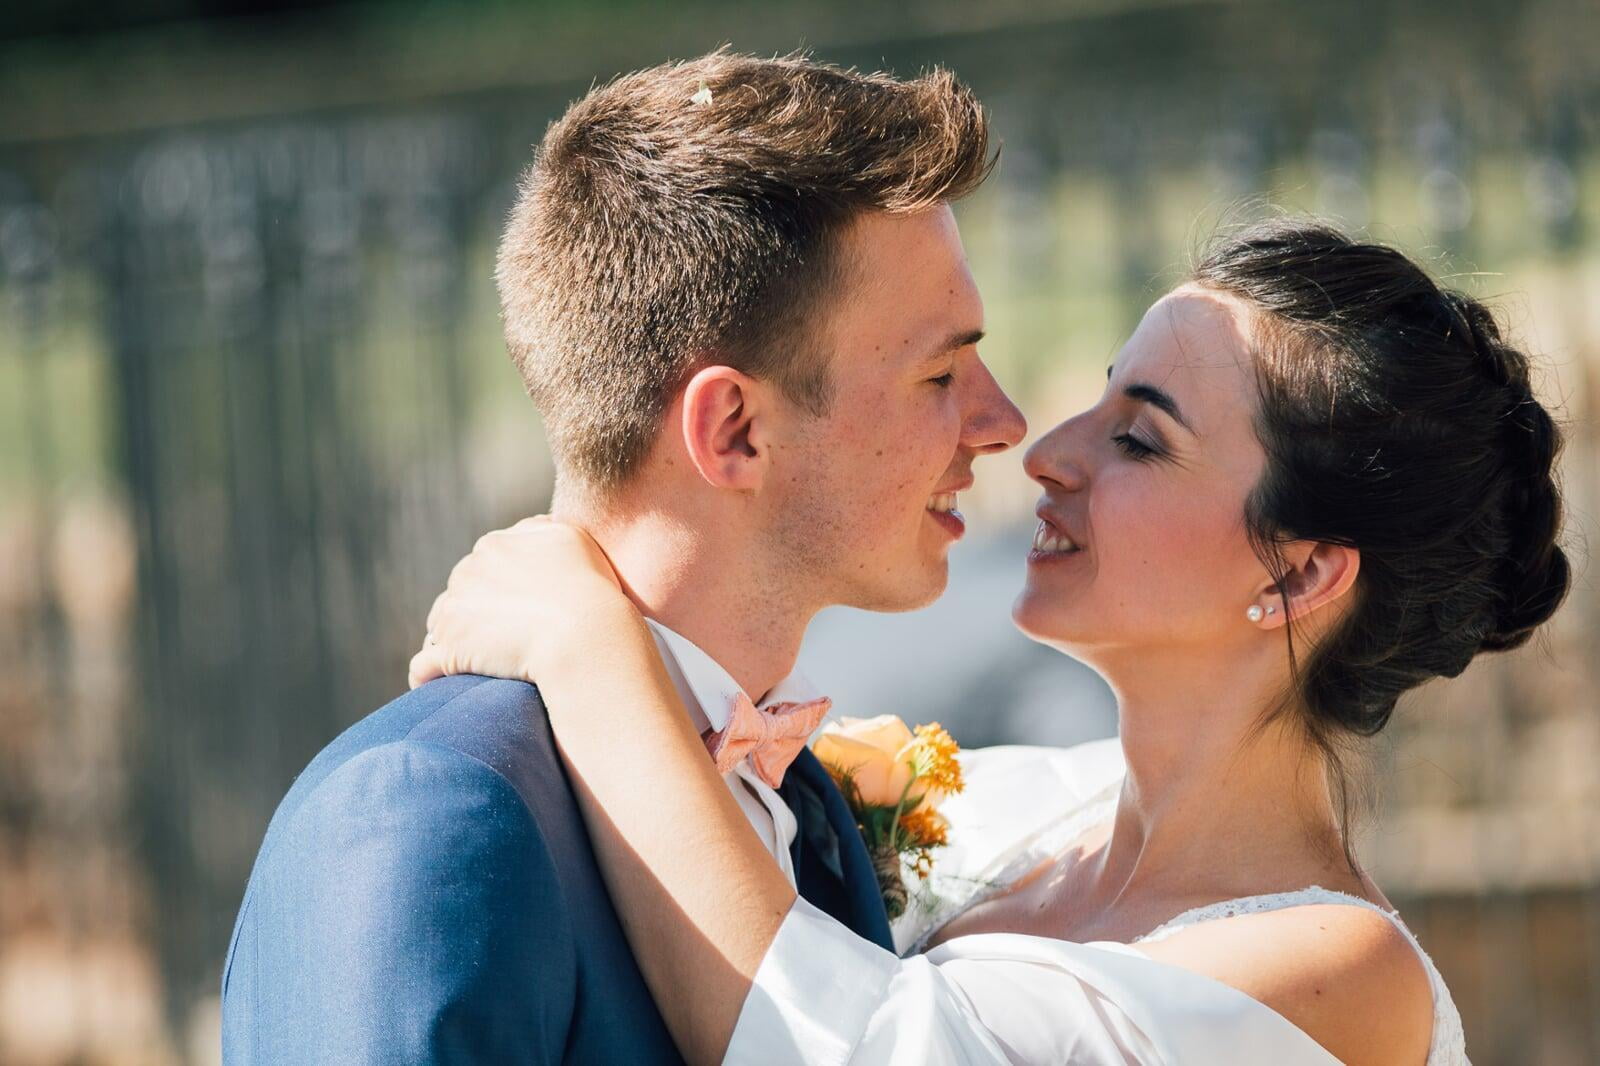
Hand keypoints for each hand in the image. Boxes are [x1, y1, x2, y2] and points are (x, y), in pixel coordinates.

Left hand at [408, 516, 637, 688]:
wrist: (585, 635)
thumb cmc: (588, 590)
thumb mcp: (571, 537)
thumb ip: (542, 527)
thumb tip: (528, 528)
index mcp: (494, 546)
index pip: (483, 565)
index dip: (497, 587)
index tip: (517, 608)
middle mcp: (466, 572)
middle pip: (460, 594)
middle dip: (473, 612)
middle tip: (501, 636)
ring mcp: (453, 612)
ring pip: (439, 626)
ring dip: (452, 641)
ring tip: (476, 661)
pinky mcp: (449, 651)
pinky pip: (423, 666)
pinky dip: (427, 675)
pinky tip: (437, 684)